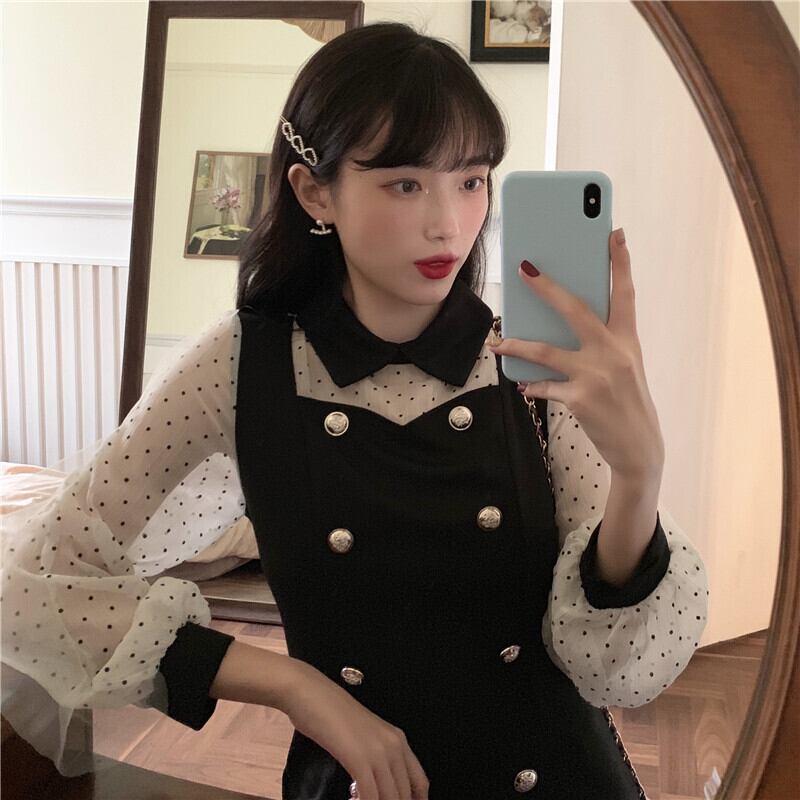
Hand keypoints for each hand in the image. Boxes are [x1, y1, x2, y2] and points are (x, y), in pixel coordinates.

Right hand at [280, 658, 429, 799]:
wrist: (312, 694)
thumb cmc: (331, 714)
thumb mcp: (364, 736)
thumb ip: (376, 758)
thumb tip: (380, 786)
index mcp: (398, 739)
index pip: (420, 782)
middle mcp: (394, 745)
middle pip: (405, 794)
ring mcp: (378, 752)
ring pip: (390, 797)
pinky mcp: (359, 758)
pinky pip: (370, 796)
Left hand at [488, 228, 663, 480]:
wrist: (639, 447)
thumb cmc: (627, 400)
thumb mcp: (625, 365)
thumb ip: (602, 342)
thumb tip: (565, 322)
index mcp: (627, 339)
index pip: (625, 293)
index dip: (620, 262)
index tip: (614, 233)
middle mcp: (614, 352)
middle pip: (576, 310)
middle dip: (548, 288)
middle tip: (524, 268)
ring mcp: (596, 375)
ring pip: (547, 351)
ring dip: (517, 345)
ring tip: (498, 343)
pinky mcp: (580, 398)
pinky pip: (545, 386)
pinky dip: (532, 385)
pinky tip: (522, 385)